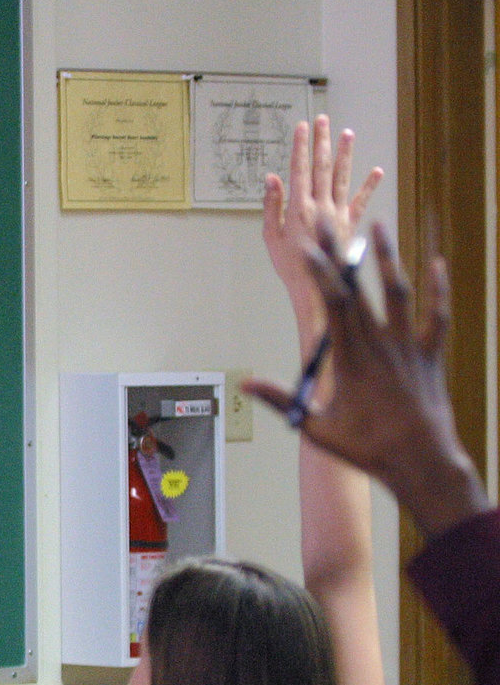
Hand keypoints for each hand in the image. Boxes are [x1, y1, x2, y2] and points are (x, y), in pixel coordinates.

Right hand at [245, 220, 487, 537]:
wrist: (421, 460)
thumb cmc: (367, 448)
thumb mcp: (316, 427)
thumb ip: (283, 399)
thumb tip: (246, 383)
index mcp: (351, 358)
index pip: (333, 305)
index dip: (320, 272)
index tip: (306, 247)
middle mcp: (381, 344)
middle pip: (359, 289)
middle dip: (341, 254)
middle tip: (328, 224)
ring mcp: (409, 347)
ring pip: (400, 293)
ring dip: (388, 258)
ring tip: (380, 226)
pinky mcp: (431, 355)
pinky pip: (438, 315)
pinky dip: (438, 289)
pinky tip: (438, 264)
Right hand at [263, 115, 381, 345]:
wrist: (318, 287)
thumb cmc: (290, 266)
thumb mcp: (271, 238)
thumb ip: (272, 206)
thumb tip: (273, 178)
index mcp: (299, 208)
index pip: (299, 170)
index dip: (300, 147)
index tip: (301, 127)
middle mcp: (321, 206)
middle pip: (321, 167)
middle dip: (322, 141)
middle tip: (323, 120)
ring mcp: (338, 213)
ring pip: (342, 177)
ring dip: (345, 154)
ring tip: (347, 134)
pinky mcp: (351, 224)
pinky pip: (361, 201)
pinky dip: (369, 185)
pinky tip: (377, 171)